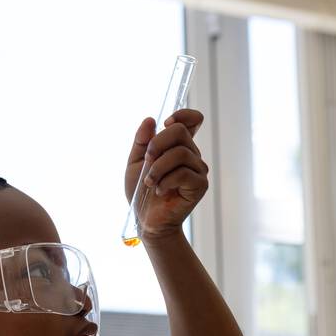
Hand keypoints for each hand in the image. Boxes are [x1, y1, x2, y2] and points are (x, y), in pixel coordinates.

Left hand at [123, 108, 208, 240]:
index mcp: (179, 146)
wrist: (146, 220)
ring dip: (158, 167)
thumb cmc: (141, 193)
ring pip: (181, 153)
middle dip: (157, 144)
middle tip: (147, 162)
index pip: (193, 120)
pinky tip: (160, 191)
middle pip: (180, 131)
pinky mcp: (200, 185)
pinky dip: (166, 181)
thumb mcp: (135, 163)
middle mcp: (192, 155)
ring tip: (150, 183)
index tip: (166, 124)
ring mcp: (198, 170)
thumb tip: (150, 119)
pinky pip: (183, 173)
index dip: (182, 115)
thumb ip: (141, 141)